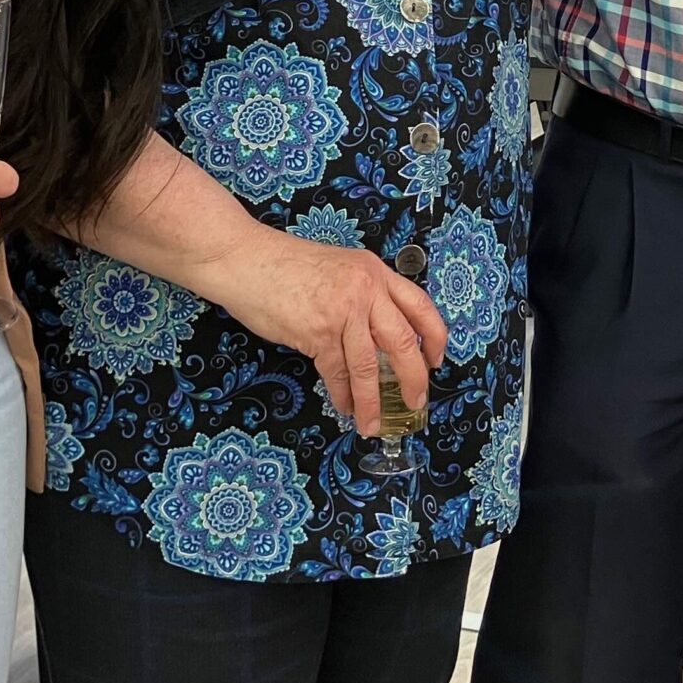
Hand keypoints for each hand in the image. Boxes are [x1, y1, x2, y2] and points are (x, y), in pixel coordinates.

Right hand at [211, 230, 448, 435]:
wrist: (245, 259)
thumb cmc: (285, 265)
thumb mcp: (340, 268)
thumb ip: (363, 295)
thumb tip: (379, 337)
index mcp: (375, 272)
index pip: (420, 306)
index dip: (436, 337)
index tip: (437, 360)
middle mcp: (366, 289)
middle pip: (404, 342)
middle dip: (413, 379)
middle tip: (415, 402)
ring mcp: (343, 311)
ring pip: (369, 366)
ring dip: (373, 400)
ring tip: (373, 422)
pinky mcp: (318, 332)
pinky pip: (337, 373)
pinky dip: (343, 395)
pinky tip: (345, 407)